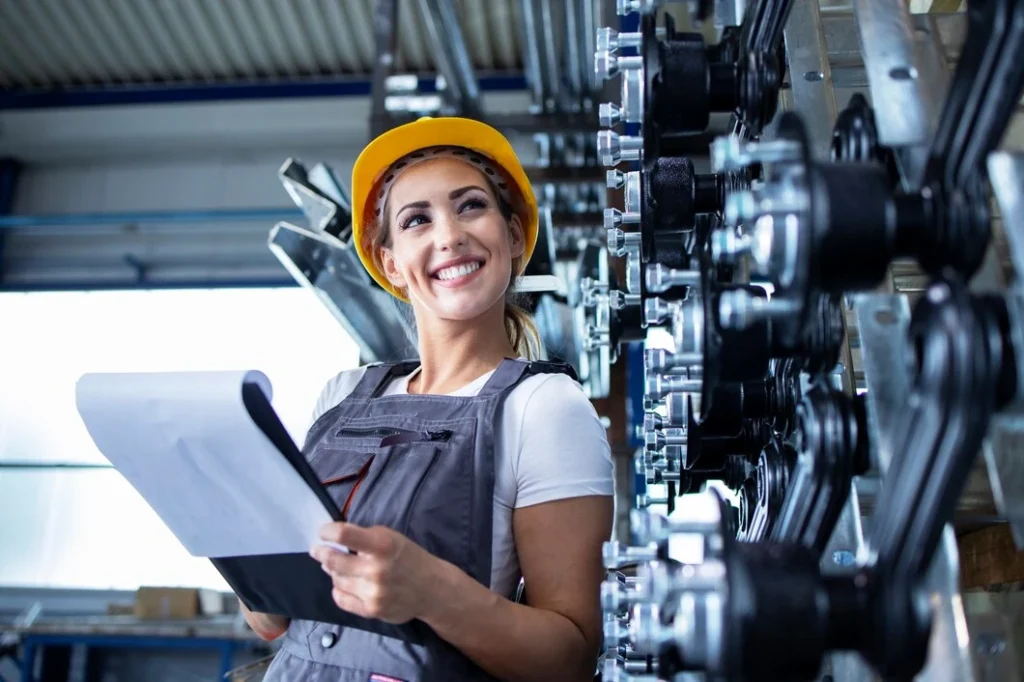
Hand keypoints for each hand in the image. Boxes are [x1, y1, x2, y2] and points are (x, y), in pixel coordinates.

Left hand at [310, 522, 443, 623]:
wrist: (432, 589)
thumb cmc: (409, 558)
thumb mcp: (392, 538)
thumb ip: (365, 538)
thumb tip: (334, 540)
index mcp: (383, 545)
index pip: (343, 535)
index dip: (327, 532)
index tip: (323, 532)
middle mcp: (376, 569)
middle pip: (333, 560)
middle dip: (321, 552)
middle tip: (317, 550)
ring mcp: (373, 592)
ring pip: (336, 579)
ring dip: (332, 571)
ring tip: (336, 567)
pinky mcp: (371, 610)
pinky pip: (341, 599)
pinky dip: (338, 589)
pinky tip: (343, 583)